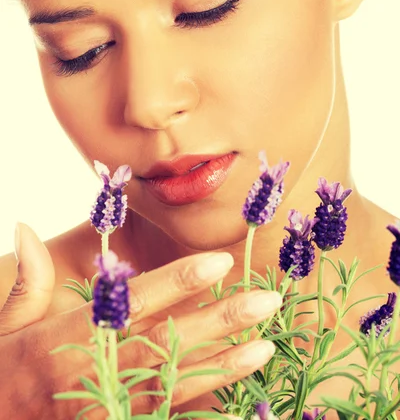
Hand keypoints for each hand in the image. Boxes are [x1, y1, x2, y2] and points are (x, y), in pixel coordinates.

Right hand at [0, 224, 280, 418]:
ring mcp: (111, 406)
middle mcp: (98, 370)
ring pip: (176, 384)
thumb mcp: (7, 325)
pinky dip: (204, 411)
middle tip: (267, 300)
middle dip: (219, 320)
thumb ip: (28, 281)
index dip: (177, 282)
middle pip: (167, 341)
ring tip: (267, 345)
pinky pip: (166, 419)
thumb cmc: (6, 372)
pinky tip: (239, 401)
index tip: (219, 261)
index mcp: (72, 335)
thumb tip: (25, 226)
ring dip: (224, 364)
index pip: (134, 302)